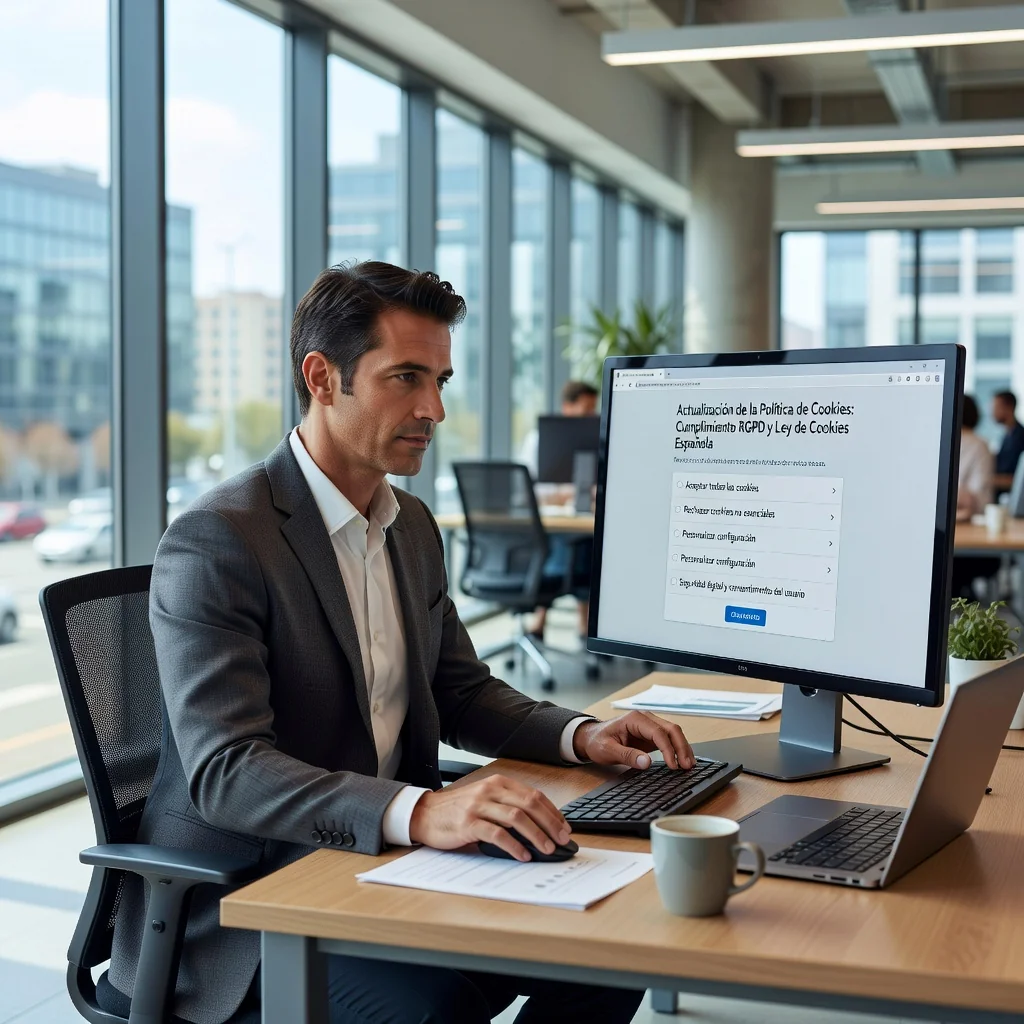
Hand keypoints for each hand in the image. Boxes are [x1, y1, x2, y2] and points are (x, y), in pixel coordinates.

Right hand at [409, 773, 570, 861]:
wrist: (425, 814)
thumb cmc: (457, 810)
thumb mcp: (485, 799)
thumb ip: (506, 806)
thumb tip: (539, 826)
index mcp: (498, 783)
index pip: (534, 795)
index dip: (552, 812)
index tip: (564, 827)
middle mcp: (490, 790)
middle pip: (529, 804)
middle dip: (550, 823)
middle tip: (563, 839)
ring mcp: (478, 806)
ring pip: (517, 818)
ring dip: (536, 835)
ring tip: (548, 849)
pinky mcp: (468, 823)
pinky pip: (497, 834)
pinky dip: (514, 846)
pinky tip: (523, 855)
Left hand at [572, 712, 693, 769]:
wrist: (592, 737)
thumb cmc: (597, 741)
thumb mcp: (608, 750)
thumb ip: (627, 755)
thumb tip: (646, 763)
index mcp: (635, 719)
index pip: (658, 732)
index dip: (668, 749)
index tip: (673, 765)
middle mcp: (646, 719)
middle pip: (671, 729)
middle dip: (681, 747)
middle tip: (687, 766)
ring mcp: (650, 725)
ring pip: (673, 733)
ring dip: (683, 748)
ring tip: (689, 765)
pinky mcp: (652, 734)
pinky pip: (669, 739)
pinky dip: (678, 749)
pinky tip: (683, 760)